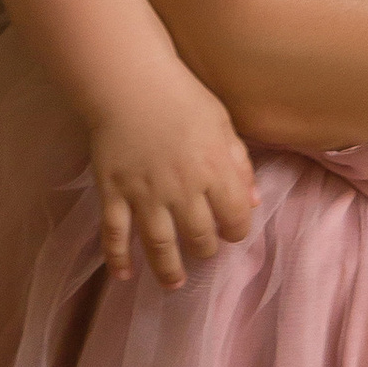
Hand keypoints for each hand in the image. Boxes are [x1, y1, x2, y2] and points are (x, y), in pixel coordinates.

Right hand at [86, 67, 255, 290]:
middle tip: (202, 251)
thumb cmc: (181, 96)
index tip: (231, 232)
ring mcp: (145, 194)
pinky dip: (117, 258)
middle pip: (198, 237)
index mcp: (214, 170)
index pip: (234, 218)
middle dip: (204, 250)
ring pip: (159, 244)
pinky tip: (123, 275)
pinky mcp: (114, 192)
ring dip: (168, 269)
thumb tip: (253, 201)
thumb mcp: (222, 124)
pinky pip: (115, 233)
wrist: (129, 81)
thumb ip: (239, 164)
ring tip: (173, 284)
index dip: (237, 230)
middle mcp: (182, 189)